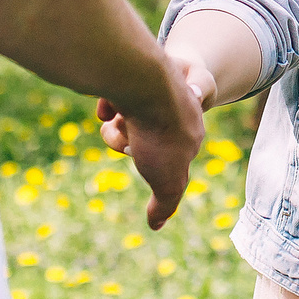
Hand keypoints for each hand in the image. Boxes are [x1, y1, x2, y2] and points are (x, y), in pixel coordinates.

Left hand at [95, 61, 205, 228]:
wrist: (147, 85)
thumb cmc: (161, 135)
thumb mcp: (169, 180)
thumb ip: (167, 202)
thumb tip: (156, 225)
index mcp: (190, 130)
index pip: (165, 154)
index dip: (149, 161)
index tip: (143, 155)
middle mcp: (175, 107)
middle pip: (141, 137)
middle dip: (128, 141)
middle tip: (129, 136)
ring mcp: (155, 87)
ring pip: (124, 119)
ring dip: (116, 125)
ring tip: (116, 117)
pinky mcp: (134, 73)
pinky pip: (114, 97)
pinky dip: (108, 103)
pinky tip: (109, 102)